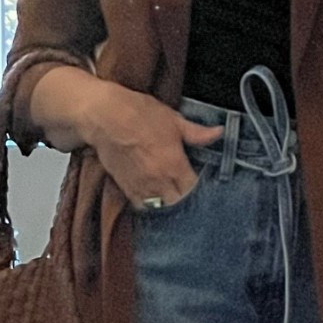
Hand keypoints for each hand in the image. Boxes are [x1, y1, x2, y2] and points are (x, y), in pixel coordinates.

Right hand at [81, 81, 222, 209]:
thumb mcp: (173, 120)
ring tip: (173, 198)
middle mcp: (159, 180)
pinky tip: (155, 198)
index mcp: (175, 164)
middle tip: (189, 191)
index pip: (194, 189)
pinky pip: (142, 206)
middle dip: (186, 200)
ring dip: (169, 205)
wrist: (104, 116)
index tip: (203, 183)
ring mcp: (141, 186)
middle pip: (179, 203)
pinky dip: (150, 205)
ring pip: (161, 208)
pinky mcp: (126, 187)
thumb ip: (197, 133)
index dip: (200, 188)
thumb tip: (219, 133)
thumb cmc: (138, 114)